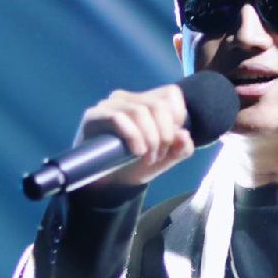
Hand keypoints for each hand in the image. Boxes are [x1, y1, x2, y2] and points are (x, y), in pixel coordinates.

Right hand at [76, 84, 194, 187]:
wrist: (109, 183)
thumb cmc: (136, 165)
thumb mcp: (166, 158)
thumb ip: (181, 147)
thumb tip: (183, 135)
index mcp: (147, 100)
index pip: (171, 93)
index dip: (178, 117)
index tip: (171, 141)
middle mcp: (129, 98)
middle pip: (158, 105)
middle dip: (164, 135)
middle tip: (159, 156)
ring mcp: (110, 105)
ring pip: (139, 111)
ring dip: (150, 139)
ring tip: (148, 158)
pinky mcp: (94, 116)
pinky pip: (117, 117)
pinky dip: (133, 136)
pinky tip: (136, 152)